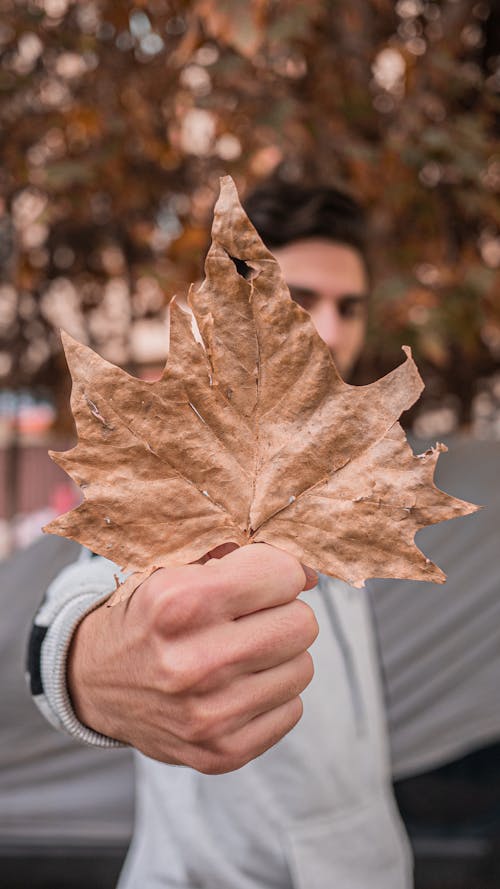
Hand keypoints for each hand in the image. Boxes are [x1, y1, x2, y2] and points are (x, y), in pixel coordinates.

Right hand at [67, 544, 318, 773]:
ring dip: (279, 655)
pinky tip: (237, 685)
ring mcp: (209, 715)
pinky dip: (272, 694)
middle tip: (253, 617)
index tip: (264, 579)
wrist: (97, 683)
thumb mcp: (177, 568)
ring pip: (303, 668)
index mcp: (179, 603)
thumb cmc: (149, 615)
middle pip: (302, 624)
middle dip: (284, 613)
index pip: (283, 576)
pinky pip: (292, 710)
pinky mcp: (222, 752)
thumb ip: (244, 557)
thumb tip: (312, 572)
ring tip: (241, 651)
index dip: (280, 572)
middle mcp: (193, 662)